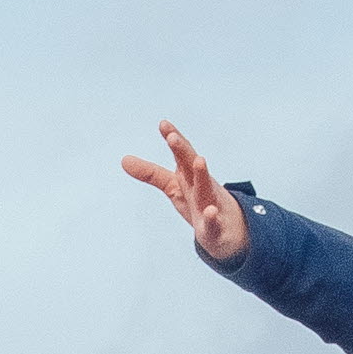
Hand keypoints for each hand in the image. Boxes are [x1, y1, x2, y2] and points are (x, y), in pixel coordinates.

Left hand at [123, 122, 248, 263]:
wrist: (229, 230)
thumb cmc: (199, 203)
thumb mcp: (174, 187)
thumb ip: (151, 173)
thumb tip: (123, 160)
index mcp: (190, 175)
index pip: (181, 154)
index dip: (173, 138)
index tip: (163, 124)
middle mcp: (201, 185)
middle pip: (191, 166)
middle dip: (183, 151)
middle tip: (172, 138)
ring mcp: (210, 204)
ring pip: (205, 188)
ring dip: (202, 174)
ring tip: (199, 159)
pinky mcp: (215, 227)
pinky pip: (214, 222)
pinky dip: (212, 217)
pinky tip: (210, 212)